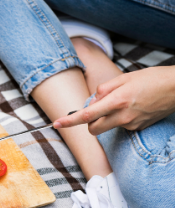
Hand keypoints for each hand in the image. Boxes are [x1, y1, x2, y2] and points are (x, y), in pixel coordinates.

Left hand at [54, 66, 174, 134]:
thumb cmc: (151, 79)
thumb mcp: (124, 78)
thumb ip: (104, 90)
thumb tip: (92, 101)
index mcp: (117, 101)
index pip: (86, 115)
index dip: (69, 121)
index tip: (56, 124)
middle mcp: (122, 116)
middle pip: (93, 128)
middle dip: (89, 122)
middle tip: (97, 109)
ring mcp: (131, 124)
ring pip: (107, 128)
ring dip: (106, 119)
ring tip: (121, 104)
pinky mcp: (138, 129)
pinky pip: (121, 126)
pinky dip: (121, 119)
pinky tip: (134, 108)